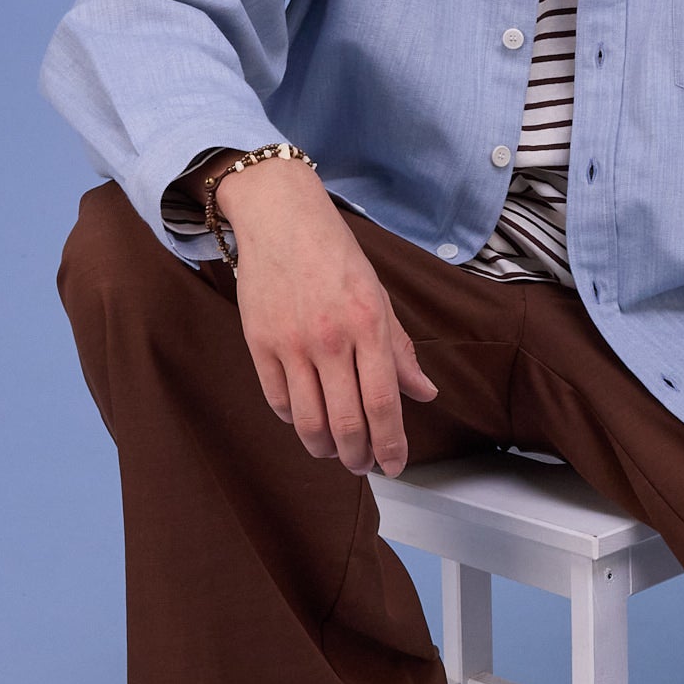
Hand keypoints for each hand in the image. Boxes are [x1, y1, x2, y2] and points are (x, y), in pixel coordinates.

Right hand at [217, 161, 436, 475]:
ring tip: (335, 451)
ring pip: (308, 421)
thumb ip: (400, 352)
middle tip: (363, 465)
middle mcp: (330, 339)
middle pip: (346, 422)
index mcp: (369, 325)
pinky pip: (278, 400)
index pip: (383, 403)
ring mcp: (291, 343)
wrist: (281, 218)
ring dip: (325, 447)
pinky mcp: (259, 343)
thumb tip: (424, 393)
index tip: (396, 465)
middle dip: (358, 457)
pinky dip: (294, 421)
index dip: (391, 444)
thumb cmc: (336, 256)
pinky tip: (306, 420)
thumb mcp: (379, 297)